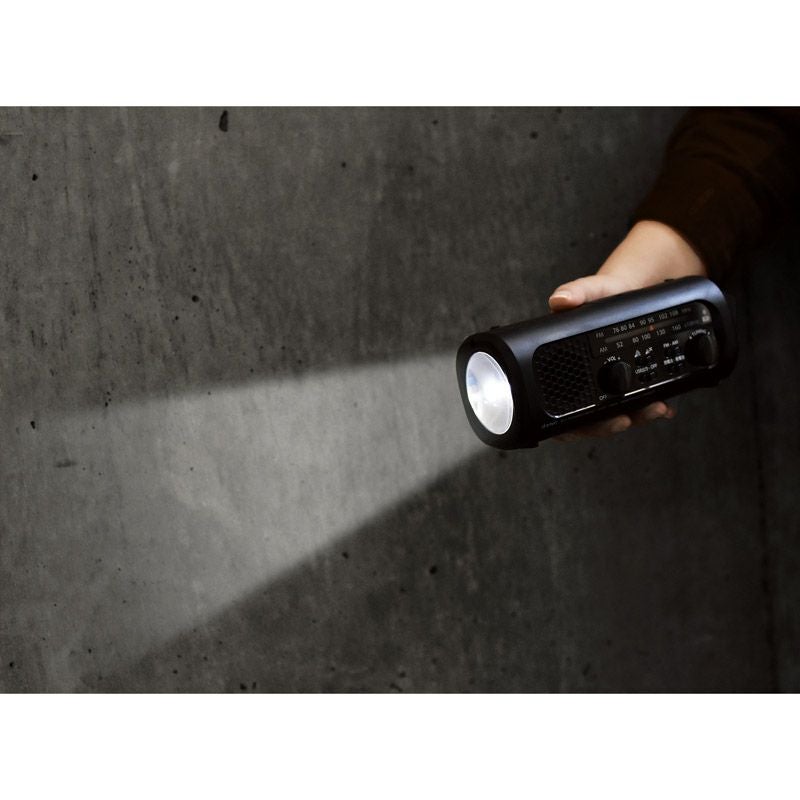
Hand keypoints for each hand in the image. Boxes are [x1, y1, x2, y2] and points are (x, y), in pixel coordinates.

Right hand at [547, 220, 707, 440]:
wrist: (639, 285)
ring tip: (655, 409)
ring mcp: (610, 380)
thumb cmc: (610, 290)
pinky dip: (651, 406)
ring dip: (635, 416)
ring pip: (615, 412)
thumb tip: (559, 300)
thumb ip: (578, 291)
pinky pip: (638, 401)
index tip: (581, 426)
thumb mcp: (597, 288)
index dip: (567, 419)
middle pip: (588, 415)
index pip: (560, 400)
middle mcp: (588, 376)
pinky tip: (664, 405)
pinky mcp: (633, 379)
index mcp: (571, 362)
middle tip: (624, 420)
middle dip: (607, 423)